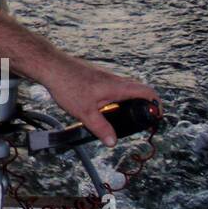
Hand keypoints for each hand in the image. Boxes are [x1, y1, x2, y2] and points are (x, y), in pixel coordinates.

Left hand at [42, 55, 160, 146]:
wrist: (50, 65)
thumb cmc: (67, 85)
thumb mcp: (85, 112)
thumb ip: (100, 128)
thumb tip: (113, 142)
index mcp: (118, 87)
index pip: (148, 92)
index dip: (157, 105)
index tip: (156, 117)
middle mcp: (115, 79)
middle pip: (138, 91)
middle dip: (141, 107)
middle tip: (138, 122)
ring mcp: (104, 76)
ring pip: (123, 89)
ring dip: (126, 102)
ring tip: (118, 118)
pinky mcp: (95, 76)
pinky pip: (111, 87)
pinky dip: (113, 98)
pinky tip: (101, 107)